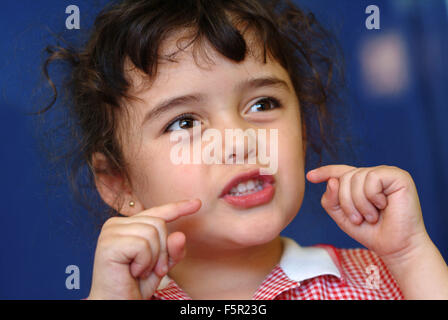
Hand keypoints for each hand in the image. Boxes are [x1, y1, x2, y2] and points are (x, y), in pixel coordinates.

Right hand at [87, 199, 200, 299]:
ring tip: (139, 271)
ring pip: (152, 233)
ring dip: (153, 258)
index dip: (178, 207)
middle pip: (158, 223)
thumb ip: (173, 249)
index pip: (157, 212)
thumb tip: (179, 235)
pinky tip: (132, 271)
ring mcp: (110, 232)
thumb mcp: (162, 264)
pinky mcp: (108, 243)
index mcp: (127, 225)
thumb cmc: (135, 285)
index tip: (198, 203)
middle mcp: (116, 224)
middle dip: (162, 251)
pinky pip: (142, 245)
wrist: (118, 303)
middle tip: (149, 270)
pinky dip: (144, 262)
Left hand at [306, 165, 428, 261]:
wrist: (395, 247)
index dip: (324, 172)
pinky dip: (372, 197)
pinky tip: (383, 205)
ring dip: (359, 203)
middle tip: (359, 219)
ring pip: (356, 178)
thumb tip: (332, 181)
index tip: (309, 177)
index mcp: (360, 183)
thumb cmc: (371, 232)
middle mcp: (372, 175)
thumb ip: (331, 200)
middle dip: (346, 202)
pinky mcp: (398, 176)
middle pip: (343, 178)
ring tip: (371, 216)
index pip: (340, 172)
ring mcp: (385, 174)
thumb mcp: (342, 217)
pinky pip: (372, 178)